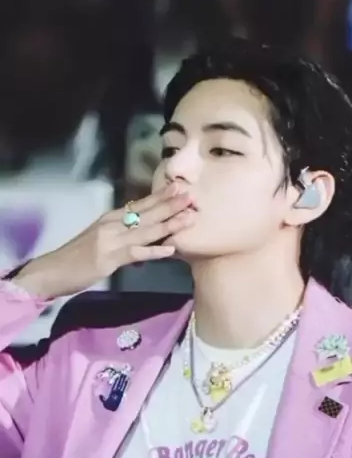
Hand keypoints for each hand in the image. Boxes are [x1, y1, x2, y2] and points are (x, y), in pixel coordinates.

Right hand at [14, 183, 194, 299]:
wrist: (52, 270)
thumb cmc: (76, 260)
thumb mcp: (101, 243)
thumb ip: (122, 239)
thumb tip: (144, 242)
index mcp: (110, 219)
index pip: (139, 204)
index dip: (160, 196)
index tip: (178, 187)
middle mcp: (112, 224)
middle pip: (147, 213)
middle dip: (170, 204)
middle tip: (191, 195)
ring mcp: (111, 240)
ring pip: (146, 230)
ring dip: (170, 223)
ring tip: (189, 217)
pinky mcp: (109, 258)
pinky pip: (136, 253)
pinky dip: (154, 251)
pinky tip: (171, 249)